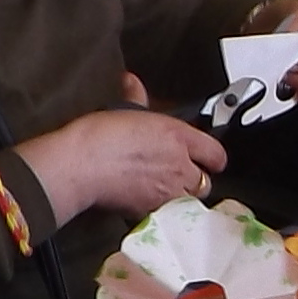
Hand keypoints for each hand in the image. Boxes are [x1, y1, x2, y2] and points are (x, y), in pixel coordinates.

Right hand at [23, 104, 225, 222]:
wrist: (81, 165)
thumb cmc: (99, 137)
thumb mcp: (123, 109)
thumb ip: (136, 97)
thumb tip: (132, 82)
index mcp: (178, 136)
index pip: (216, 153)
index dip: (213, 158)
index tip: (210, 160)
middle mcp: (180, 165)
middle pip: (206, 182)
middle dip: (195, 180)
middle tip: (181, 177)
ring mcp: (168, 191)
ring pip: (190, 202)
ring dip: (182, 199)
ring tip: (166, 193)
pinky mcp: (153, 212)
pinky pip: (168, 217)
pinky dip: (162, 213)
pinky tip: (149, 205)